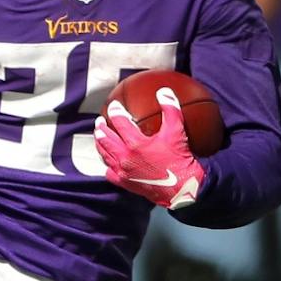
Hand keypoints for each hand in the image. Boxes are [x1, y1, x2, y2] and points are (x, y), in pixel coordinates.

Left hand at [95, 89, 203, 209]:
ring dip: (100, 144)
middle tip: (99, 121)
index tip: (113, 106)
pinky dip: (108, 166)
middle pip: (106, 139)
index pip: (120, 123)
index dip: (116, 112)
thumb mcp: (177, 132)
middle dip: (101, 128)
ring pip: (105, 155)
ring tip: (98, 137)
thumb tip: (164, 91)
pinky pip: (111, 174)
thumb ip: (170, 109)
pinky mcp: (126, 184)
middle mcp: (125, 158)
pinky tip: (109, 163)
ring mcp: (123, 172)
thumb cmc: (180, 161)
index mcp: (135, 144)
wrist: (182, 190)